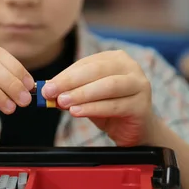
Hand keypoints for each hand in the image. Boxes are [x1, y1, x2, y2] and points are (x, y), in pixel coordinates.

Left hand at [42, 50, 156, 145]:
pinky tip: (77, 112)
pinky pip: (114, 105)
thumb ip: (71, 91)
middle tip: (51, 93)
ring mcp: (139, 85)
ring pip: (107, 86)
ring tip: (63, 102)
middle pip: (96, 71)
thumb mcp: (88, 97)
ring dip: (81, 94)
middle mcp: (130, 67)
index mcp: (116, 59)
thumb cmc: (111, 109)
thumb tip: (48, 90)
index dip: (65, 74)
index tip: (47, 86)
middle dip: (70, 82)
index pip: (86, 63)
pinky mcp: (141, 105)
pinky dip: (93, 108)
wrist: (137, 130)